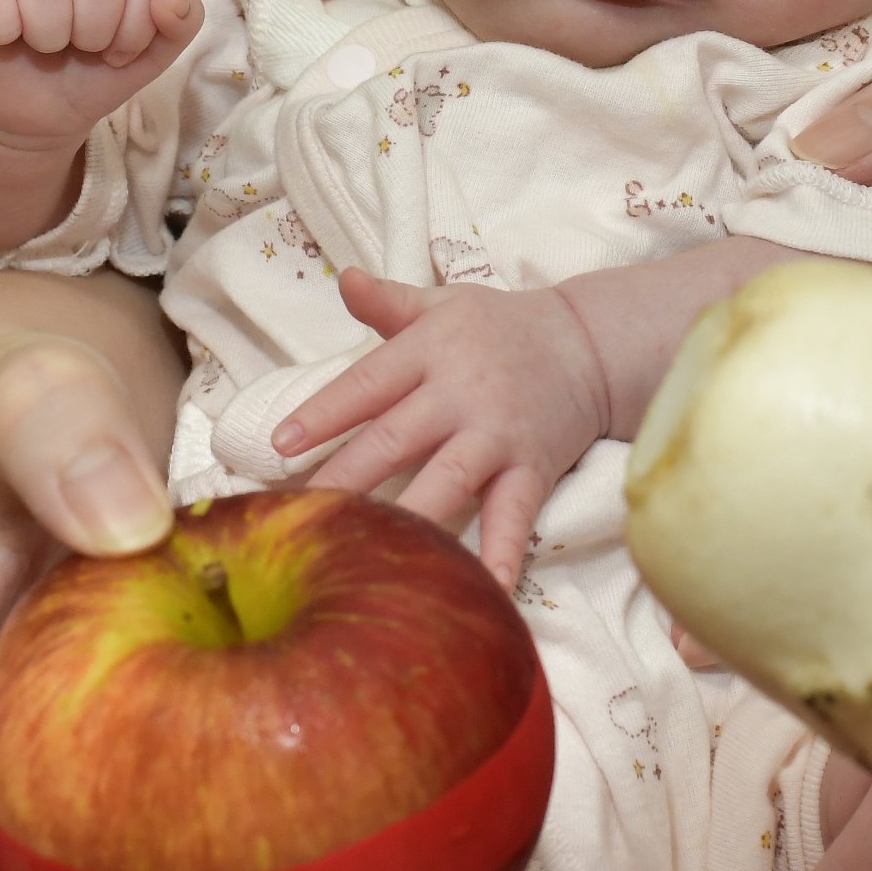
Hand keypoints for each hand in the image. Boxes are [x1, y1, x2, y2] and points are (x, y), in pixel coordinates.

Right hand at [0, 0, 202, 152]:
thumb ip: (179, 25)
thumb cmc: (90, 76)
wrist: (34, 118)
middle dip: (93, 35)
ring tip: (45, 47)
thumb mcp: (148, 58)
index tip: (116, 52)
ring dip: (50, 36)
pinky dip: (2, 31)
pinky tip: (5, 39)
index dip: (134, 29)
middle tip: (78, 50)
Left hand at [284, 271, 611, 583]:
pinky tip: (486, 591)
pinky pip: (514, 517)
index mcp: (430, 350)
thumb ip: (389, 302)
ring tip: (371, 553)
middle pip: (394, 440)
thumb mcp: (444, 305)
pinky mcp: (532, 469)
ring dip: (408, 517)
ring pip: (446, 481)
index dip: (323, 414)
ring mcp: (497, 436)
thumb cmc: (502, 327)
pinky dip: (501, 554)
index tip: (280, 446)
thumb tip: (344, 279)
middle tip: (300, 515)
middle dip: (345, 478)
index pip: (366, 385)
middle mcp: (460, 394)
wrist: (591, 344)